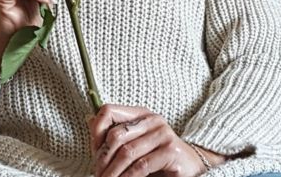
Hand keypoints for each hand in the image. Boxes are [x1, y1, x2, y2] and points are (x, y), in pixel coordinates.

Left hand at [89, 104, 224, 176]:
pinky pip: (141, 166)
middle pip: (116, 135)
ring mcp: (163, 134)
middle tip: (97, 174)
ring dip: (113, 172)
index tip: (92, 152)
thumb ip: (115, 133)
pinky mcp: (170, 151)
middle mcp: (152, 119)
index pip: (108, 110)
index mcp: (141, 114)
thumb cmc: (159, 158)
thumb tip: (89, 120)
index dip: (96, 130)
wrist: (191, 168)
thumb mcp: (136, 143)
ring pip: (127, 153)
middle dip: (103, 158)